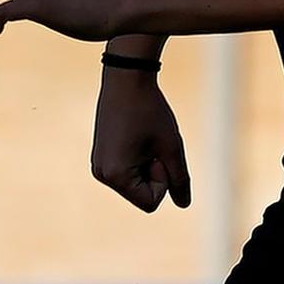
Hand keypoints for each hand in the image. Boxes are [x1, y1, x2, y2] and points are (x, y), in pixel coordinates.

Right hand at [93, 68, 191, 212]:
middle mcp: (101, 174)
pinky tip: (136, 135)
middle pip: (141, 195)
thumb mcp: (171, 147)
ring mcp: (99, 165)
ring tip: (143, 137)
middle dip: (154, 172)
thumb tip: (184, 204)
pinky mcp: (101, 156)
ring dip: (147, 165)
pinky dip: (138, 158)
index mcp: (115, 176)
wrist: (126, 79)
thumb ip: (179, 179)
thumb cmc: (150, 111)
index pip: (150, 203)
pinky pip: (127, 171)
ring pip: (136, 183)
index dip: (163, 179)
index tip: (157, 152)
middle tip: (151, 142)